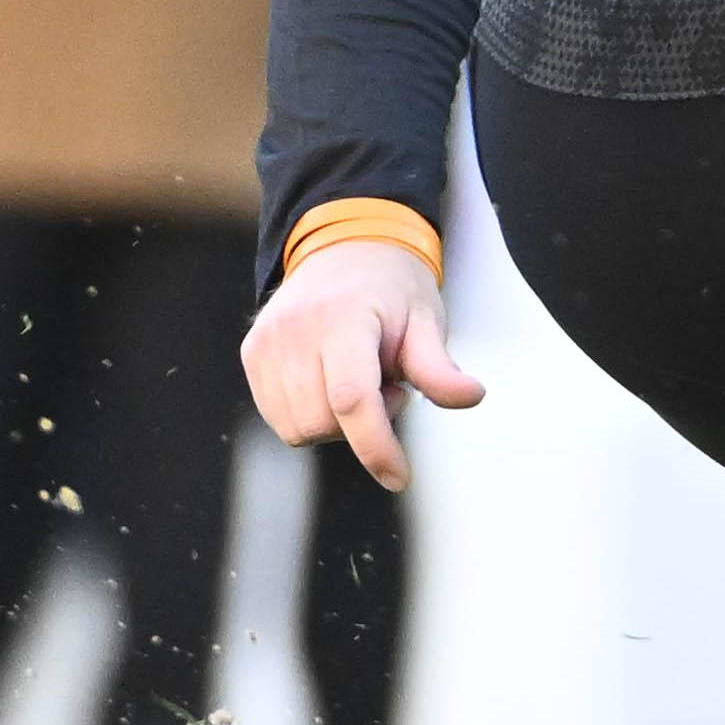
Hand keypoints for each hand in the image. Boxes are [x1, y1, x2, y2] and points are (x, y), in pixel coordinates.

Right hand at [241, 238, 483, 491]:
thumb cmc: (392, 289)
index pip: (352, 399)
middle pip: (323, 422)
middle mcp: (296, 328)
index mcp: (344, 317)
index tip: (399, 477)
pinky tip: (329, 382)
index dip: (376, 447)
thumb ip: (439, 367)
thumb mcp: (426, 319)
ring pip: (297, 428)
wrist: (344, 247)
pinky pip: (279, 417)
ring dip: (334, 422)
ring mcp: (267, 341)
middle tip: (387, 384)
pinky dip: (309, 416)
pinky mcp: (253, 353)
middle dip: (361, 425)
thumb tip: (471, 397)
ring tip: (357, 379)